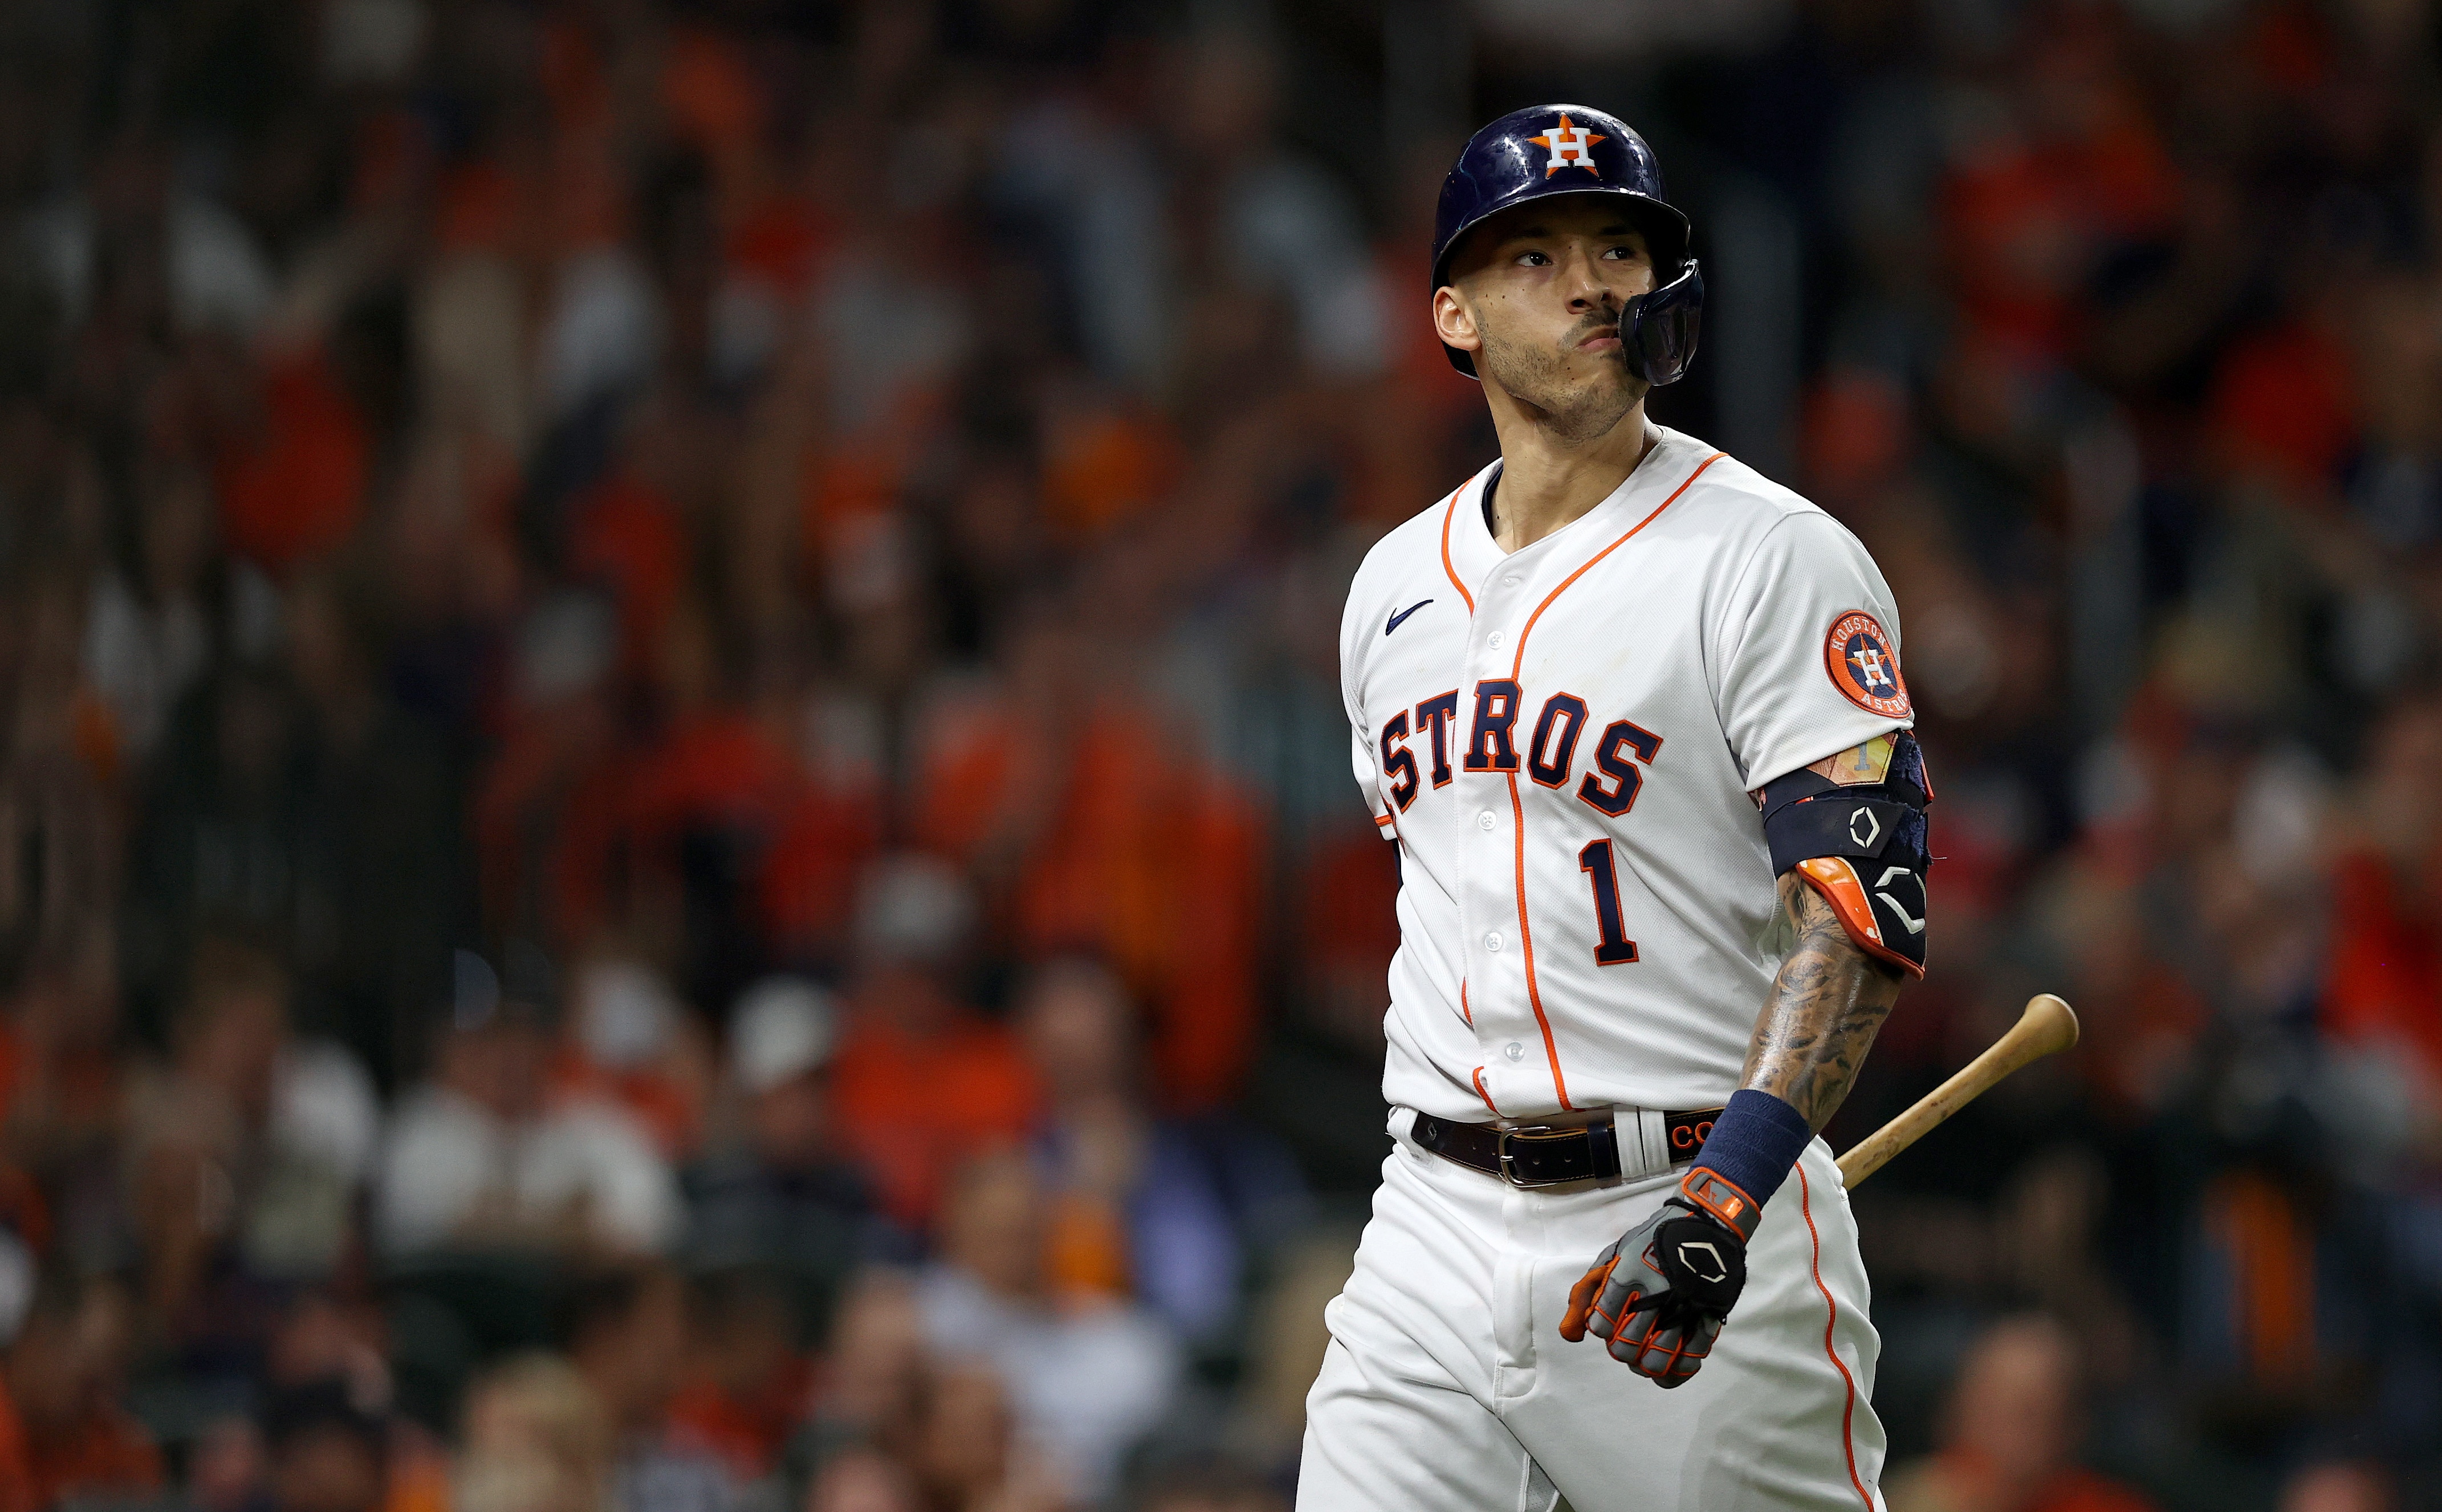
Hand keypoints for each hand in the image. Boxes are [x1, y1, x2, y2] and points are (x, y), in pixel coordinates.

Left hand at [1558, 1169, 1758, 1387]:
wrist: (1705, 1224)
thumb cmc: (1652, 1240)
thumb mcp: (1614, 1255)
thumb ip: (1587, 1292)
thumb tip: (1569, 1334)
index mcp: (1628, 1274)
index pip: (1602, 1323)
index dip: (1601, 1328)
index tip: (1605, 1324)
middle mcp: (1656, 1294)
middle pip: (1627, 1347)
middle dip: (1621, 1350)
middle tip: (1624, 1343)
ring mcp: (1684, 1308)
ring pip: (1657, 1359)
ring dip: (1644, 1365)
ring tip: (1642, 1359)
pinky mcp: (1708, 1317)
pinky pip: (1691, 1358)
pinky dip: (1676, 1373)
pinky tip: (1667, 1371)